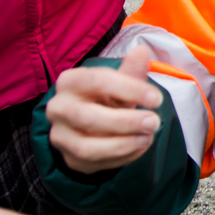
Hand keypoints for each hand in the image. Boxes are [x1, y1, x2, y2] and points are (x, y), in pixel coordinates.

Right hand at [46, 45, 161, 173]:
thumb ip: (130, 71)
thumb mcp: (120, 82)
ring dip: (122, 145)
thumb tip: (141, 51)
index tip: (156, 99)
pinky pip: (93, 163)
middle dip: (125, 121)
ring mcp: (59, 135)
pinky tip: (139, 147)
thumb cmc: (106, 98)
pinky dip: (120, 157)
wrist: (90, 125)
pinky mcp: (68, 158)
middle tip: (154, 122)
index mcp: (70, 81)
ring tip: (148, 138)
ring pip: (87, 147)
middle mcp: (58, 107)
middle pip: (87, 117)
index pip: (97, 80)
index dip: (129, 89)